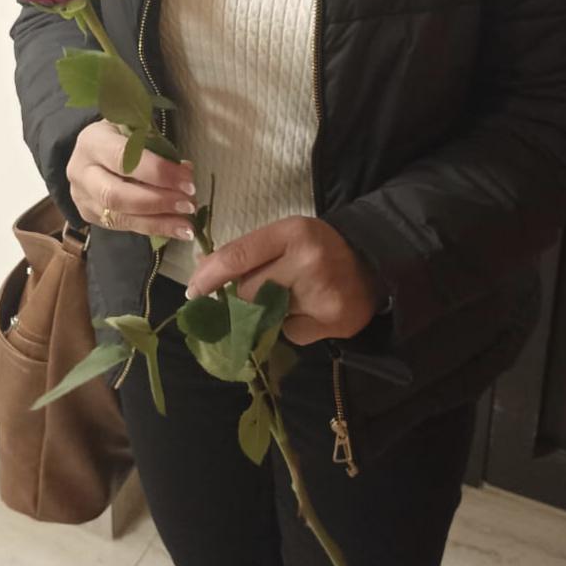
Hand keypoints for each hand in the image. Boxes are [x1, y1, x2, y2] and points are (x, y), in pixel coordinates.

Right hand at [67, 119, 196, 240]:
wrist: (93, 152)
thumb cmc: (122, 136)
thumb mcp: (136, 128)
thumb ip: (157, 145)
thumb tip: (185, 171)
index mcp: (92, 141)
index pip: (123, 159)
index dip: (157, 171)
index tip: (187, 180)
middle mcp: (81, 171)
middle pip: (116, 194)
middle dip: (157, 201)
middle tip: (188, 204)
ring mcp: (82, 197)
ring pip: (119, 217)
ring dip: (158, 222)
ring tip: (187, 225)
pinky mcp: (90, 216)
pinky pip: (123, 227)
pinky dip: (154, 229)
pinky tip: (177, 230)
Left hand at [185, 216, 381, 344]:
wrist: (373, 263)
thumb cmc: (319, 247)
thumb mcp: (286, 236)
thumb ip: (248, 252)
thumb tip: (202, 273)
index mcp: (293, 232)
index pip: (237, 257)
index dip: (209, 277)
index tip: (192, 291)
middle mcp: (308, 261)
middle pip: (247, 292)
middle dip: (242, 297)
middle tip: (255, 293)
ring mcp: (321, 294)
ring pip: (266, 315)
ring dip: (267, 312)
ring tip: (290, 297)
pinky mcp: (331, 322)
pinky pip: (290, 333)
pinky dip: (292, 327)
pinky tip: (309, 311)